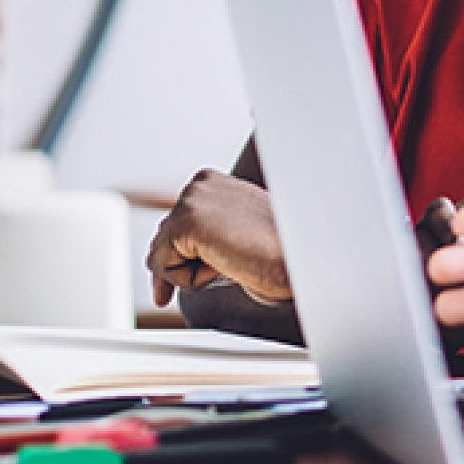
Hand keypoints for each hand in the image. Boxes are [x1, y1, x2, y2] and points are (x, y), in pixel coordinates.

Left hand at [144, 169, 290, 306]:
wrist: (301, 259)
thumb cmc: (281, 253)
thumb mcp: (236, 236)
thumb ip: (207, 236)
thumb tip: (167, 258)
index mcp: (213, 183)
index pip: (177, 225)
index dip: (184, 255)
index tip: (204, 269)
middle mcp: (200, 184)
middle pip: (163, 239)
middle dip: (183, 264)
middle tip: (227, 265)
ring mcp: (192, 199)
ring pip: (163, 255)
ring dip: (192, 273)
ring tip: (233, 262)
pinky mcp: (186, 221)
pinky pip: (163, 267)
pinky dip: (190, 280)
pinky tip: (224, 266)